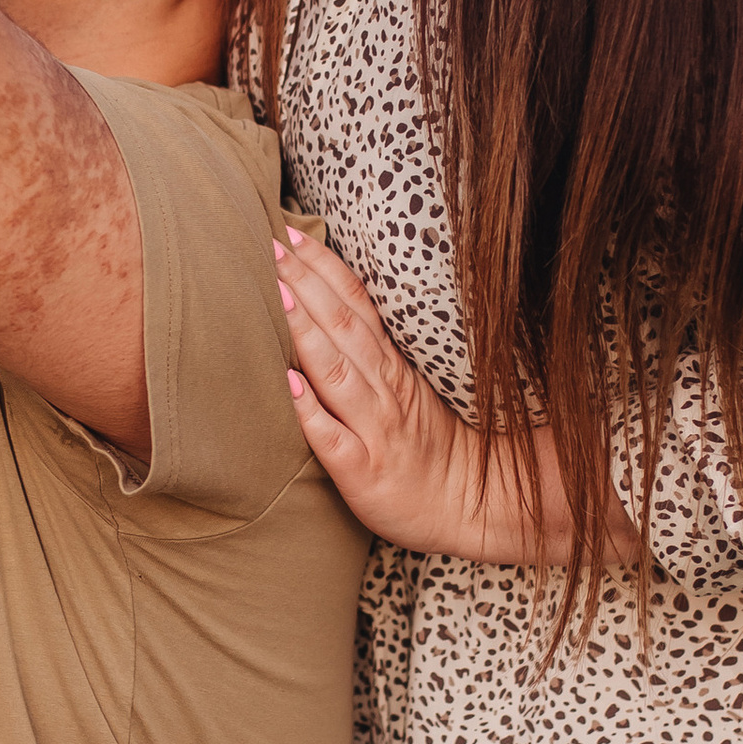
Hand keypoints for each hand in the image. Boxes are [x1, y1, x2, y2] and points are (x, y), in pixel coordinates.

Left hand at [275, 227, 576, 561]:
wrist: (471, 509)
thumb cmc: (432, 450)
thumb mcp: (411, 391)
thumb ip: (373, 354)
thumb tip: (330, 308)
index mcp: (394, 369)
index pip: (357, 306)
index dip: (325, 268)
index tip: (292, 234)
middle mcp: (385, 391)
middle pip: (343, 327)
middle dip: (306, 283)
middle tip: (271, 245)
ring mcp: (375, 430)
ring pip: (338, 372)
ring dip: (306, 330)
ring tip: (276, 293)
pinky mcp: (363, 472)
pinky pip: (333, 438)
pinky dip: (311, 410)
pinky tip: (288, 383)